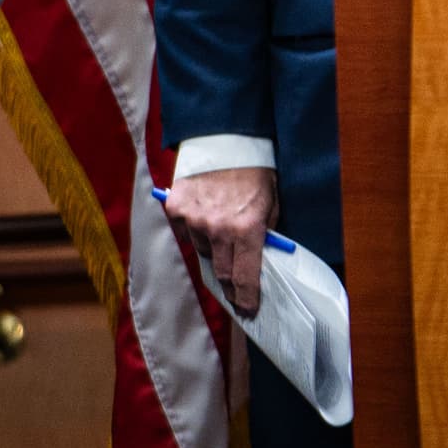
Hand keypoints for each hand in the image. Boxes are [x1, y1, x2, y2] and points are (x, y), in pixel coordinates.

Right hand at [170, 166, 278, 315]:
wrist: (226, 138)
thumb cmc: (255, 171)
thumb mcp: (271, 203)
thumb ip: (265, 234)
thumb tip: (261, 262)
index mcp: (247, 229)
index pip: (245, 278)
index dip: (247, 298)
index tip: (249, 310)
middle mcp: (218, 229)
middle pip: (221, 273)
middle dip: (231, 283)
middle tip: (236, 289)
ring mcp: (194, 220)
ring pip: (202, 251)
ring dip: (212, 248)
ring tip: (222, 229)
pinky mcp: (176, 208)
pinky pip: (185, 233)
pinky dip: (194, 230)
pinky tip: (204, 215)